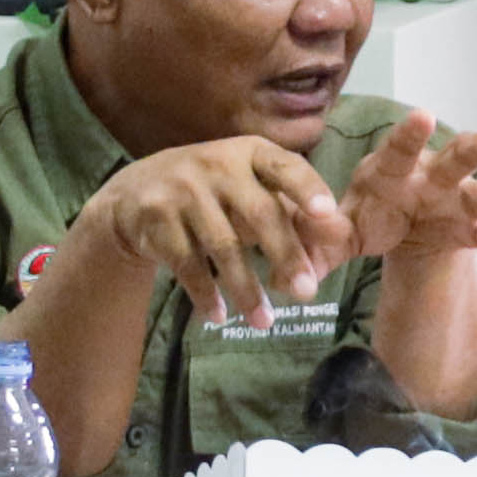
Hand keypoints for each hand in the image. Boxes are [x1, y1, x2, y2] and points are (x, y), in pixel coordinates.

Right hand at [64, 135, 349, 332]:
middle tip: (307, 293)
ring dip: (246, 289)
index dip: (307, 189)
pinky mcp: (155, 217)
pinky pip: (186, 263)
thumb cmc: (213, 194)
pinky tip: (218, 316)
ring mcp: (183, 190)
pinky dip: (205, 293)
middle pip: (259, 213)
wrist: (134, 194)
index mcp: (250, 153)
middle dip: (285, 255)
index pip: (285, 167)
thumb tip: (342, 236)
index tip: (327, 213)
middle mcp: (217, 164)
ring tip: (264, 322)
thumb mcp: (250, 191)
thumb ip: (294, 211)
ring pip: (223, 246)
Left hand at [334, 111, 476, 273]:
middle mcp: (430, 176)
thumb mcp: (336, 232)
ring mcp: (456, 200)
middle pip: (459, 156)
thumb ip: (321, 241)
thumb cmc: (361, 217)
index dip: (411, 134)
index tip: (424, 117)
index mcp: (391, 169)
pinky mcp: (470, 227)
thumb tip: (304, 254)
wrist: (392, 228)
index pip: (400, 148)